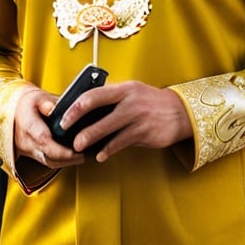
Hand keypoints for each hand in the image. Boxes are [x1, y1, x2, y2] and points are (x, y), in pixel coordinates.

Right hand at [14, 87, 85, 169]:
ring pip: (48, 163)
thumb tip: (56, 108)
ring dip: (66, 162)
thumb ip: (48, 102)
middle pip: (48, 157)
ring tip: (82, 156)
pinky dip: (61, 161)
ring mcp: (28, 151)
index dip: (60, 149)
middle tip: (84, 154)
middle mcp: (26, 142)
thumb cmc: (26, 103)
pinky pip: (47, 162)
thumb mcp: (37, 97)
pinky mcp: (32, 155)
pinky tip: (72, 157)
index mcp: (28, 125)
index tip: (75, 150)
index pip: (43, 140)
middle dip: (68, 158)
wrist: (13, 111)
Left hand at [58, 80, 191, 162]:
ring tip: (79, 147)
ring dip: (91, 138)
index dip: (76, 106)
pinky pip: (121, 143)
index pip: (94, 94)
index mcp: (123, 88)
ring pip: (109, 129)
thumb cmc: (149, 102)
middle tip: (67, 135)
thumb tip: (84, 111)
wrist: (180, 112)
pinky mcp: (144, 133)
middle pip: (99, 110)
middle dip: (79, 124)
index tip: (64, 117)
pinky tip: (100, 155)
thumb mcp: (132, 93)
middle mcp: (130, 100)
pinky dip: (108, 150)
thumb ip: (112, 99)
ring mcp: (138, 117)